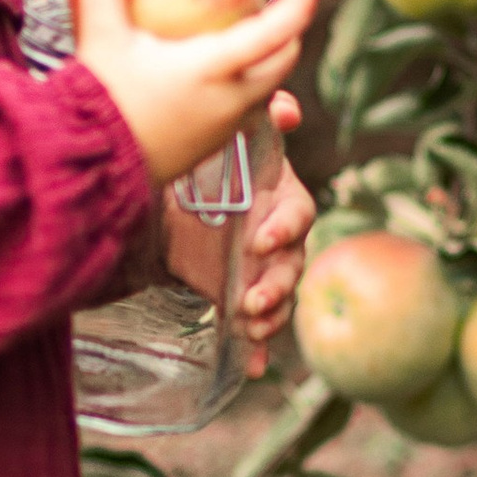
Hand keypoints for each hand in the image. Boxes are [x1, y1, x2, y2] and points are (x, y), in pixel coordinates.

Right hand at [74, 0, 319, 185]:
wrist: (92, 165)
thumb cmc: (101, 99)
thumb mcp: (100, 36)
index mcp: (214, 69)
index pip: (276, 33)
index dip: (300, 4)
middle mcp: (231, 100)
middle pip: (284, 62)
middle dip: (289, 32)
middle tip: (275, 6)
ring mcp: (226, 127)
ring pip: (268, 89)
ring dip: (266, 62)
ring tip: (244, 37)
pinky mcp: (213, 146)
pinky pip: (246, 110)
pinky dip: (245, 86)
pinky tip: (216, 74)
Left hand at [235, 101, 317, 376]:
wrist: (178, 197)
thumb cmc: (215, 161)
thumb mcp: (231, 136)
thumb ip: (259, 118)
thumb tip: (287, 110)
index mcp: (281, 200)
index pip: (298, 214)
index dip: (284, 228)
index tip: (259, 239)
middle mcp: (279, 239)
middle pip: (292, 265)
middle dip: (276, 285)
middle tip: (252, 300)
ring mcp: (263, 271)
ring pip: (279, 298)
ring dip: (270, 317)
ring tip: (249, 325)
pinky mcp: (242, 295)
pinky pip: (256, 328)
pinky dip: (257, 348)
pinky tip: (252, 366)